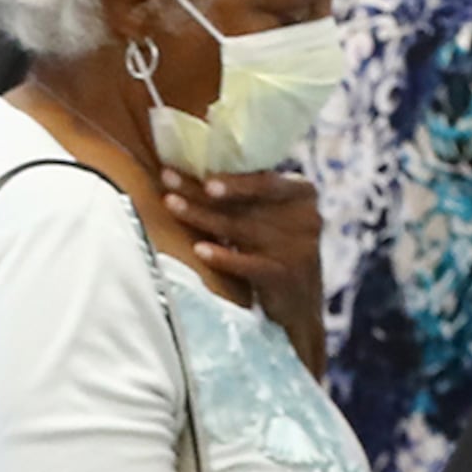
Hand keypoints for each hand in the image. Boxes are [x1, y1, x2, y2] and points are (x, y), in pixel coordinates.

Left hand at [160, 167, 325, 372]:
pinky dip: (223, 257)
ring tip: (170, 205)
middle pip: (243, 203)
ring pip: (239, 229)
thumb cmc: (275, 251)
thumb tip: (196, 167)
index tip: (203, 176)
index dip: (233, 180)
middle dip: (201, 192)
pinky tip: (198, 250)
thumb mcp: (271, 217)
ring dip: (202, 218)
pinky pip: (248, 265)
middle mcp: (305, 217)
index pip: (265, 181)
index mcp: (302, 193)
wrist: (299, 304)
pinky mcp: (285, 276)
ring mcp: (298, 248)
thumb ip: (249, 196)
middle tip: (167, 179)